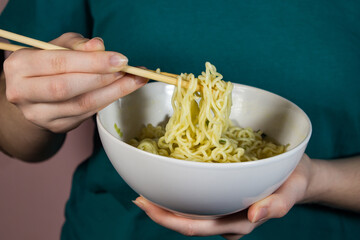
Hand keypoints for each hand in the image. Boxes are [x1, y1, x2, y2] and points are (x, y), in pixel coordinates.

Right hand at [3, 32, 147, 132]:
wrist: (34, 92)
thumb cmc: (48, 63)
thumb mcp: (58, 46)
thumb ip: (78, 45)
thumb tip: (99, 46)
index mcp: (20, 65)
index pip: (58, 62)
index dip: (92, 62)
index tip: (120, 60)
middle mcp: (22, 92)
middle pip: (66, 87)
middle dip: (102, 78)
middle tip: (129, 71)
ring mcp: (38, 114)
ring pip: (80, 105)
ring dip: (112, 92)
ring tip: (133, 81)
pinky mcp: (56, 126)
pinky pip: (86, 114)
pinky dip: (107, 101)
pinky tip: (121, 90)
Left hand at [133, 154, 313, 239]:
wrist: (297, 176)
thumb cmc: (294, 181)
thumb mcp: (292, 189)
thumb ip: (277, 204)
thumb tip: (254, 214)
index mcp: (240, 222)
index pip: (199, 226)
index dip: (169, 220)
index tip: (145, 204)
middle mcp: (227, 220)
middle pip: (187, 222)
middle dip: (160, 213)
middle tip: (138, 196)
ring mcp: (224, 211)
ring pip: (190, 213)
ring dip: (167, 204)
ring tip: (146, 188)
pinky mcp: (223, 199)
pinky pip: (198, 201)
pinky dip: (181, 194)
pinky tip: (170, 182)